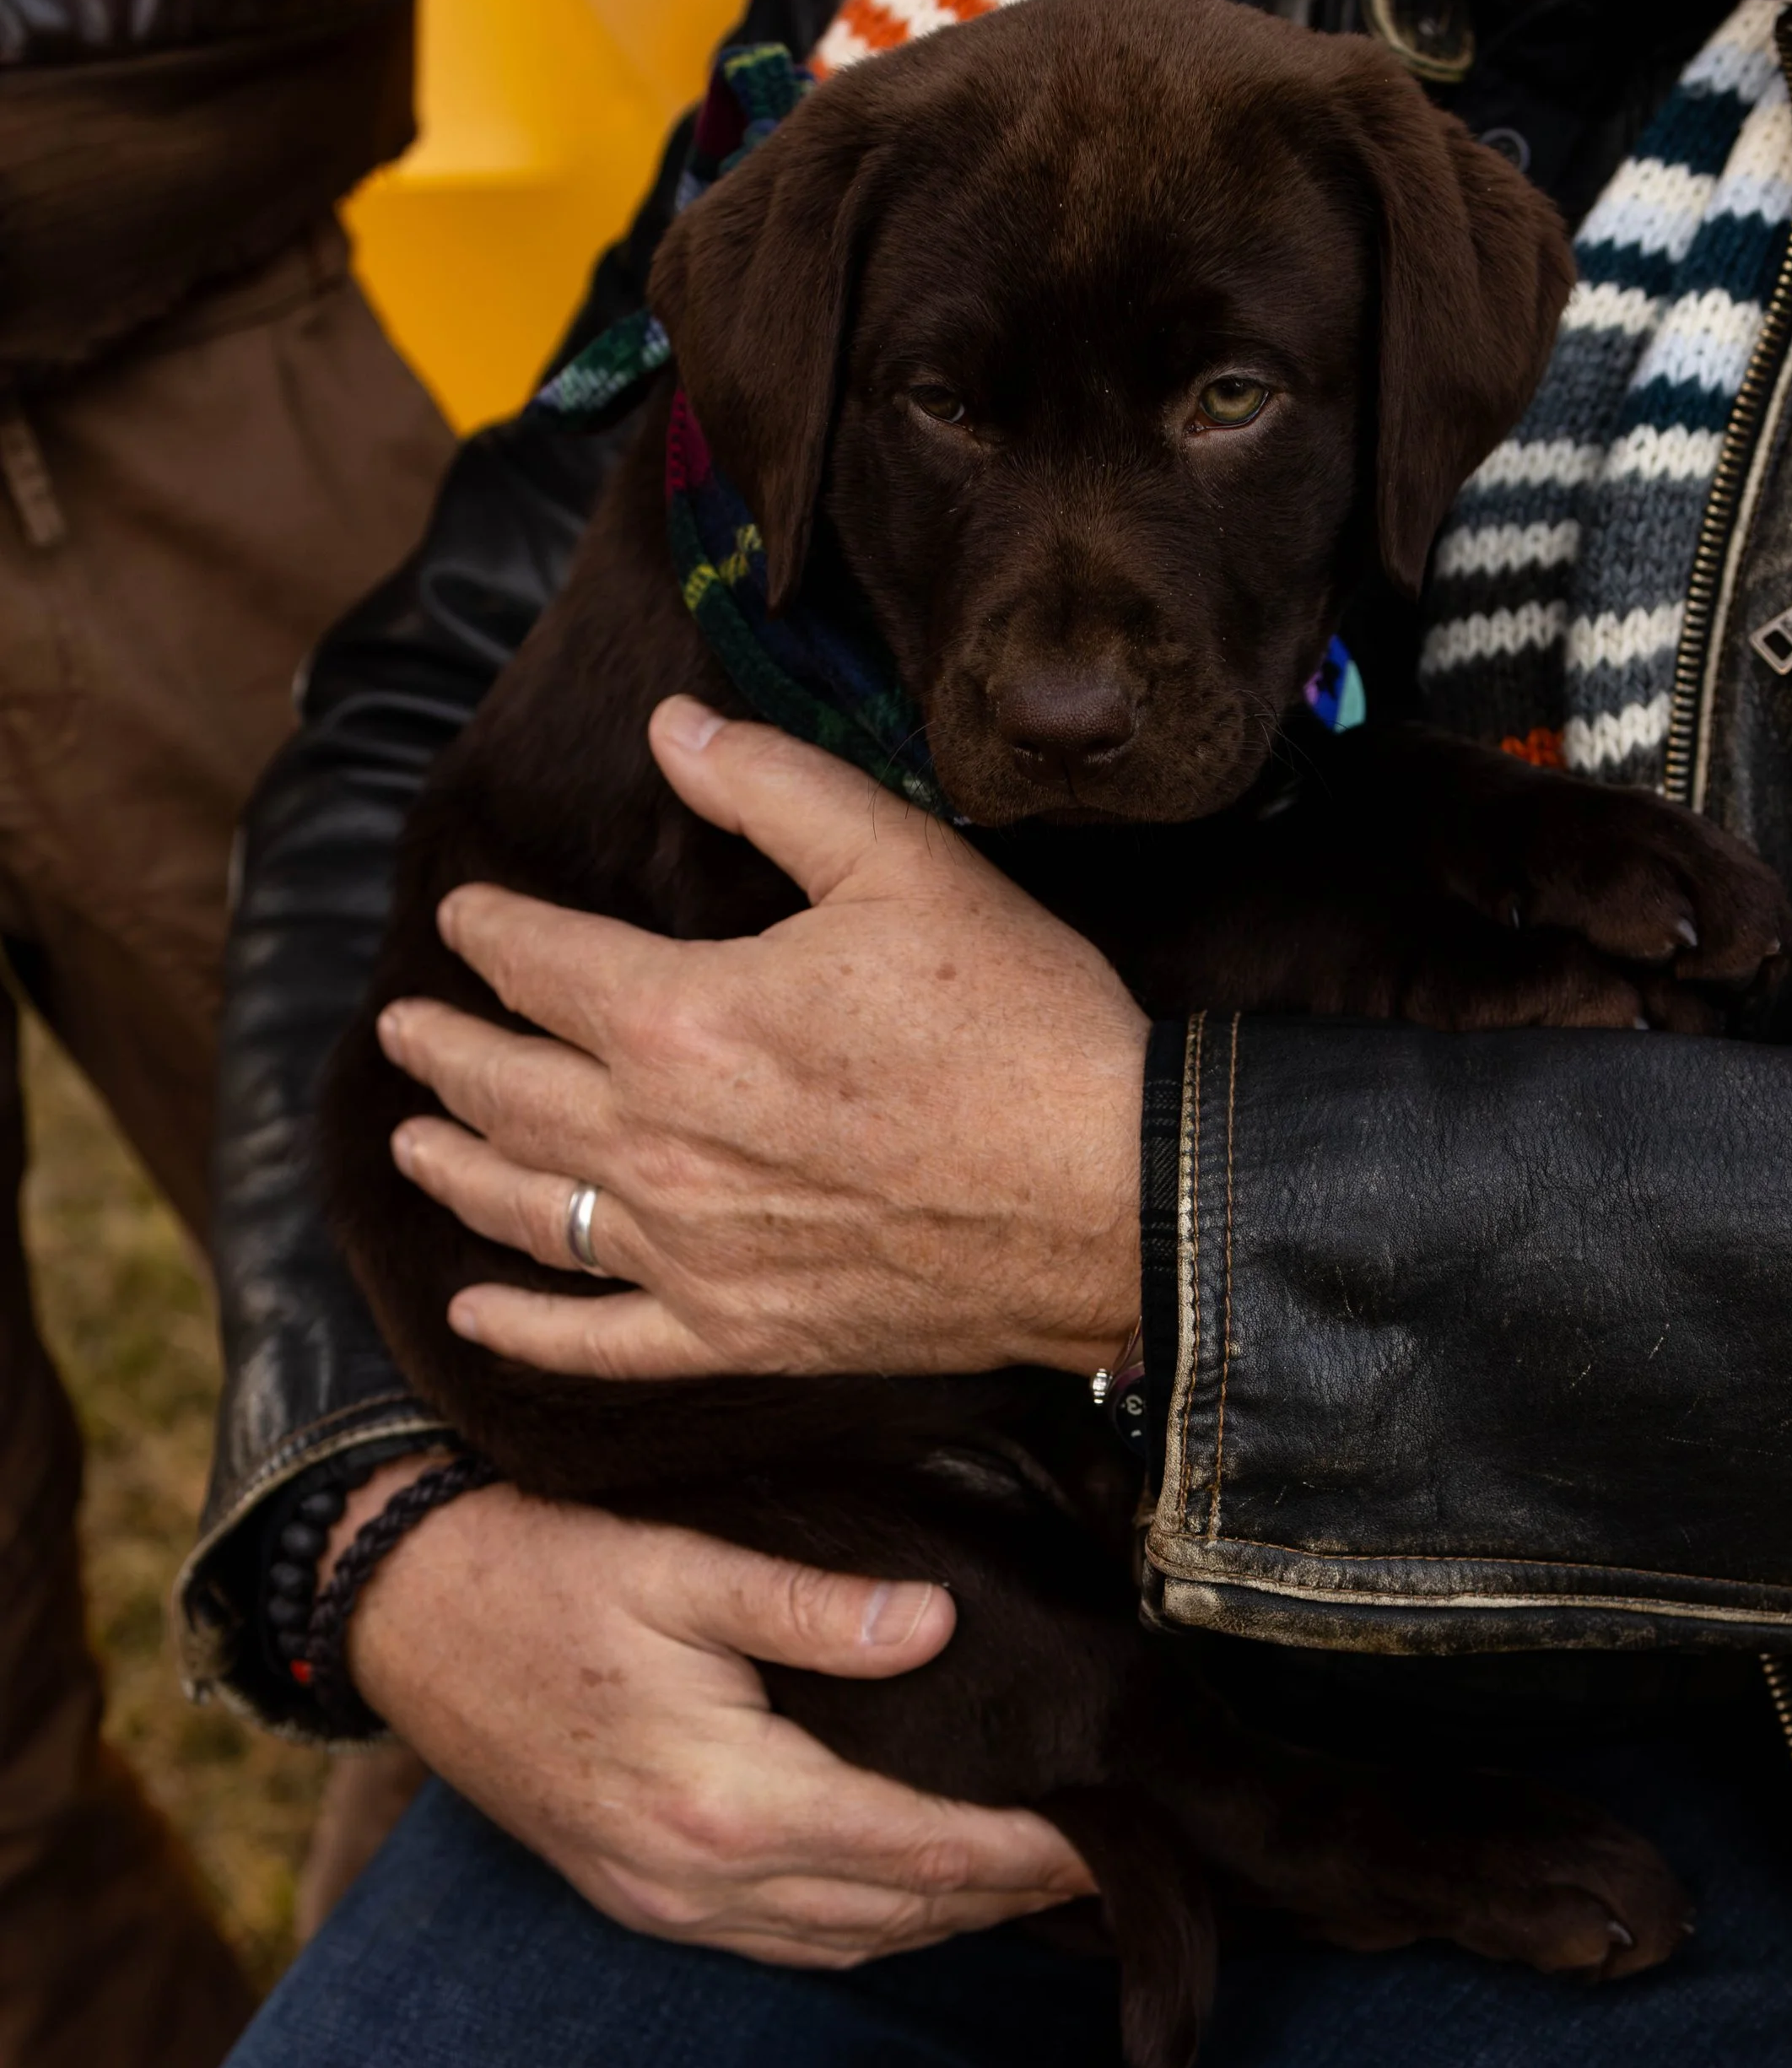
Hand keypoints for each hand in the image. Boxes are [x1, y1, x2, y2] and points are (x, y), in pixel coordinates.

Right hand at [330, 1460, 1092, 1958]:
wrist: (400, 1612)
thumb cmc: (539, 1568)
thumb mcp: (679, 1563)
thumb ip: (812, 1605)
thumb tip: (937, 1628)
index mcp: (722, 1800)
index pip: (915, 1848)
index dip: (1022, 1850)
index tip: (1108, 1833)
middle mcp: (695, 1880)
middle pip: (892, 1913)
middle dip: (1002, 1893)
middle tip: (1106, 1863)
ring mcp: (660, 1902)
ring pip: (843, 1943)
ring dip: (941, 1918)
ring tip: (1033, 1881)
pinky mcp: (637, 1897)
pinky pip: (782, 1941)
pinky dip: (866, 1926)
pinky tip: (912, 1892)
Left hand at [379, 699, 1147, 1384]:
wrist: (1113, 1199)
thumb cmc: (1019, 1024)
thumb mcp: (901, 863)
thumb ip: (770, 785)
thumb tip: (670, 726)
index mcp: (681, 1016)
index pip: (538, 963)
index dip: (489, 931)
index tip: (463, 916)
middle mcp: (656, 1141)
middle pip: (504, 1089)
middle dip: (442, 1050)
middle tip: (402, 1028)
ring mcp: (689, 1252)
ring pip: (527, 1209)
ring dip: (453, 1169)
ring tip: (411, 1141)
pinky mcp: (738, 1331)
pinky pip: (596, 1341)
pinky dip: (522, 1328)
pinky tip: (473, 1311)